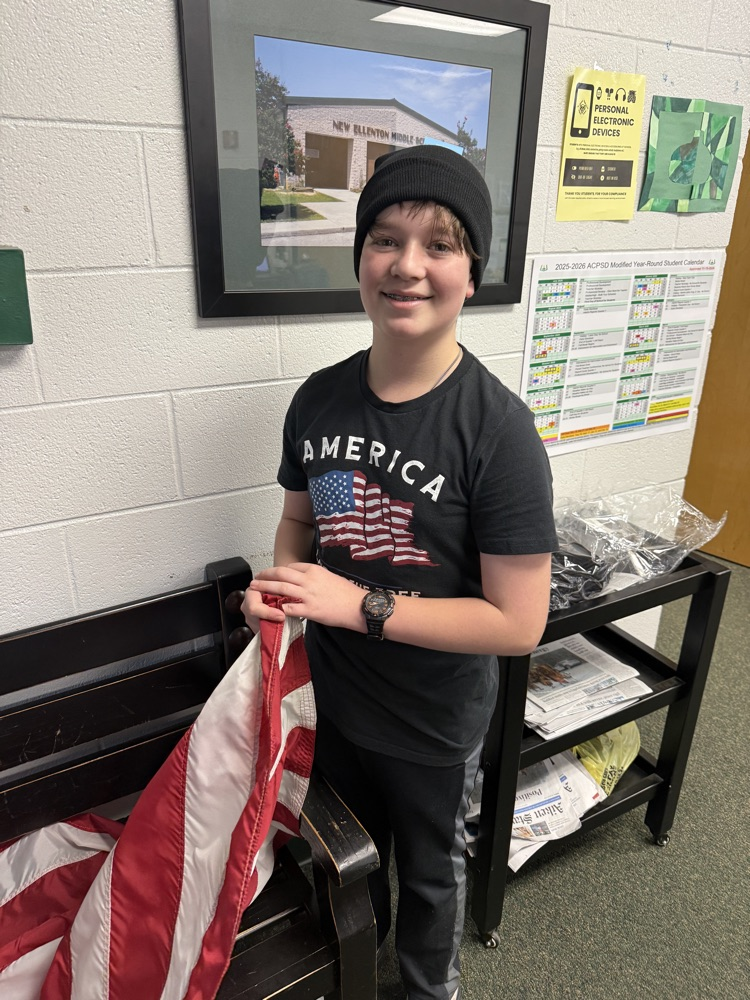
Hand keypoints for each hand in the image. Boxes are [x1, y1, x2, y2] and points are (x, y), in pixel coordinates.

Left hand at [248, 563, 364, 631]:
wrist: (360, 607)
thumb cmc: (348, 593)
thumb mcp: (330, 577)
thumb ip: (315, 577)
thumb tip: (304, 579)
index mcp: (315, 570)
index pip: (291, 566)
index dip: (278, 571)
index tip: (272, 574)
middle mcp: (309, 580)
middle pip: (281, 573)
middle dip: (265, 575)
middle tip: (256, 578)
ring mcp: (309, 595)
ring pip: (281, 588)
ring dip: (265, 587)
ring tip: (255, 589)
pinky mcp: (310, 610)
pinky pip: (290, 608)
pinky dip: (279, 608)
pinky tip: (271, 610)